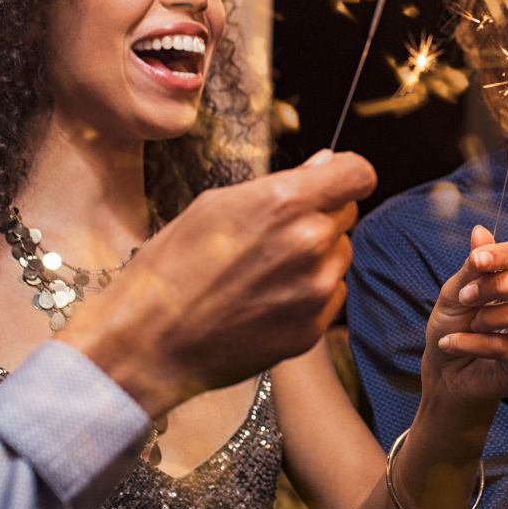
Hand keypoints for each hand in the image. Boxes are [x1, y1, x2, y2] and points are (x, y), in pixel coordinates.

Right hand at [61, 149, 375, 417]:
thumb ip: (281, 184)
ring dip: (317, 255)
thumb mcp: (215, 206)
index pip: (358, 174)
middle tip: (276, 232)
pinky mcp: (314, 327)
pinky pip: (331, 294)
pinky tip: (268, 298)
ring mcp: (316, 289)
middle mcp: (311, 243)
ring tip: (265, 270)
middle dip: (321, 215)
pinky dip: (310, 292)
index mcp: (286, 203)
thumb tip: (325, 164)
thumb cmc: (171, 268)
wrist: (149, 343)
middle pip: (348, 213)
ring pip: (340, 255)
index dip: (346, 174)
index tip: (332, 181)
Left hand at [422, 225, 507, 408]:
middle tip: (468, 297)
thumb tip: (480, 230)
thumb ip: (472, 266)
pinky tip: (451, 344)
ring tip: (470, 324)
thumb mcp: (456, 292)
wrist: (445, 372)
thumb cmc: (455, 326)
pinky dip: (471, 343)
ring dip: (490, 316)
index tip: (475, 261)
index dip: (501, 254)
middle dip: (501, 283)